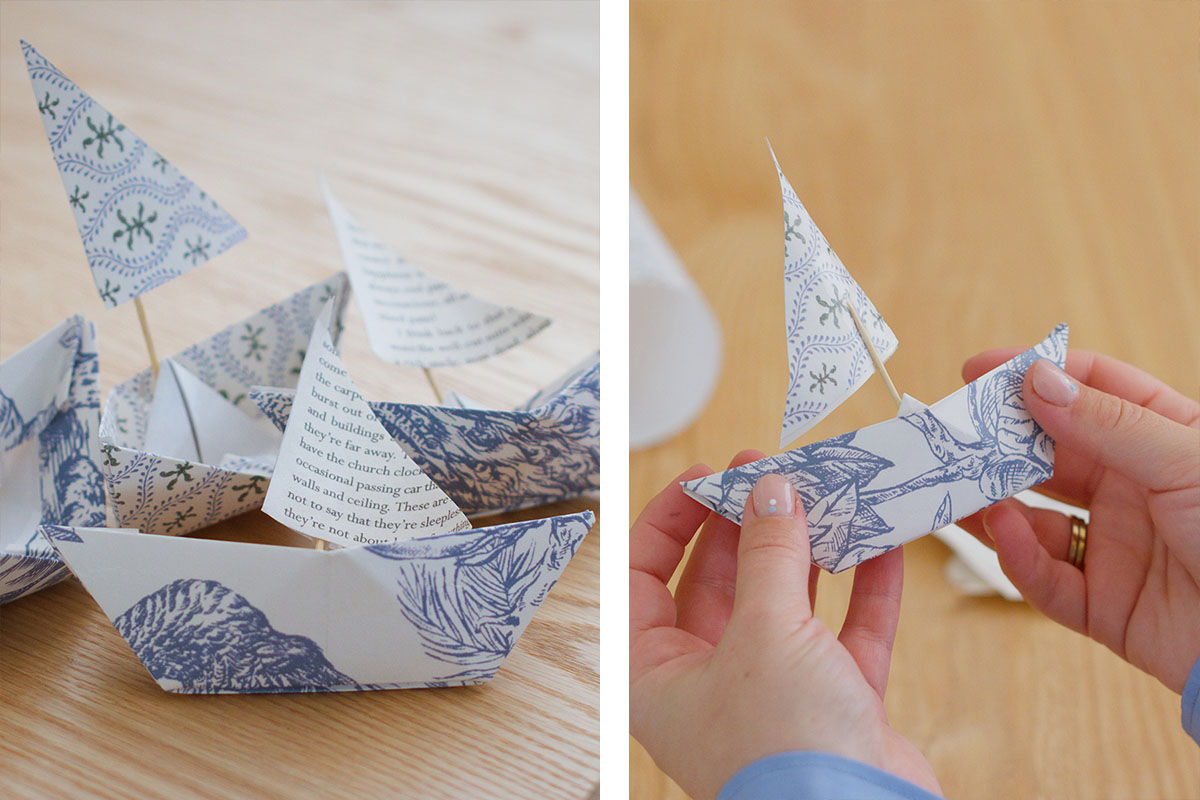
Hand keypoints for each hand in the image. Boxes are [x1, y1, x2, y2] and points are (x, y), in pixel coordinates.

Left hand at [630, 452, 941, 799]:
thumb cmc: (783, 748)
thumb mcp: (765, 631)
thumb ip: (768, 554)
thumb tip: (769, 489)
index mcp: (655, 672)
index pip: (640, 576)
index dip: (670, 519)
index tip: (707, 475)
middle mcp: (706, 682)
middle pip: (715, 582)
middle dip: (745, 525)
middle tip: (772, 472)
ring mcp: (771, 694)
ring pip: (782, 604)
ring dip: (806, 552)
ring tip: (826, 497)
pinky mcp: (831, 707)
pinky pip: (843, 635)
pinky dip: (862, 593)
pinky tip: (882, 547)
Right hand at [958, 351, 1199, 691]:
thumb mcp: (1186, 463)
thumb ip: (1107, 422)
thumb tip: (1038, 381)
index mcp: (1165, 442)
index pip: (1091, 392)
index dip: (1035, 376)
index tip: (979, 372)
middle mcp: (1135, 491)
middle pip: (1049, 457)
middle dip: (999, 446)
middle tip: (952, 436)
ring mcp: (1117, 548)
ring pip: (1034, 520)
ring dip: (994, 504)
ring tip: (961, 490)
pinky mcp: (1104, 606)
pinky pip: (1047, 581)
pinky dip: (1019, 559)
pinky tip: (1005, 535)